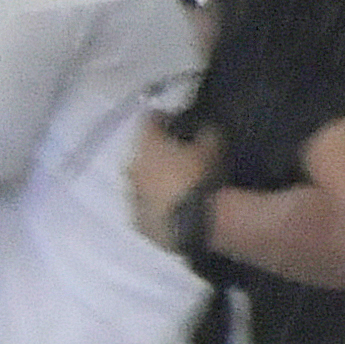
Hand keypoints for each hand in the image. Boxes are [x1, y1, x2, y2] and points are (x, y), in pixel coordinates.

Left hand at [129, 118, 222, 250]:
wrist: (193, 225)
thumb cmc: (200, 178)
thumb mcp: (214, 147)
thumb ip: (207, 132)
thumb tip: (206, 129)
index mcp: (146, 143)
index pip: (149, 119)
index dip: (164, 118)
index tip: (176, 123)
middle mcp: (131, 166)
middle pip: (141, 152)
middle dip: (158, 152)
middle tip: (180, 157)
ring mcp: (131, 195)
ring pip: (140, 180)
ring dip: (154, 179)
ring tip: (178, 185)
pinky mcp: (136, 220)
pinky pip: (144, 205)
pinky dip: (155, 203)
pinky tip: (175, 208)